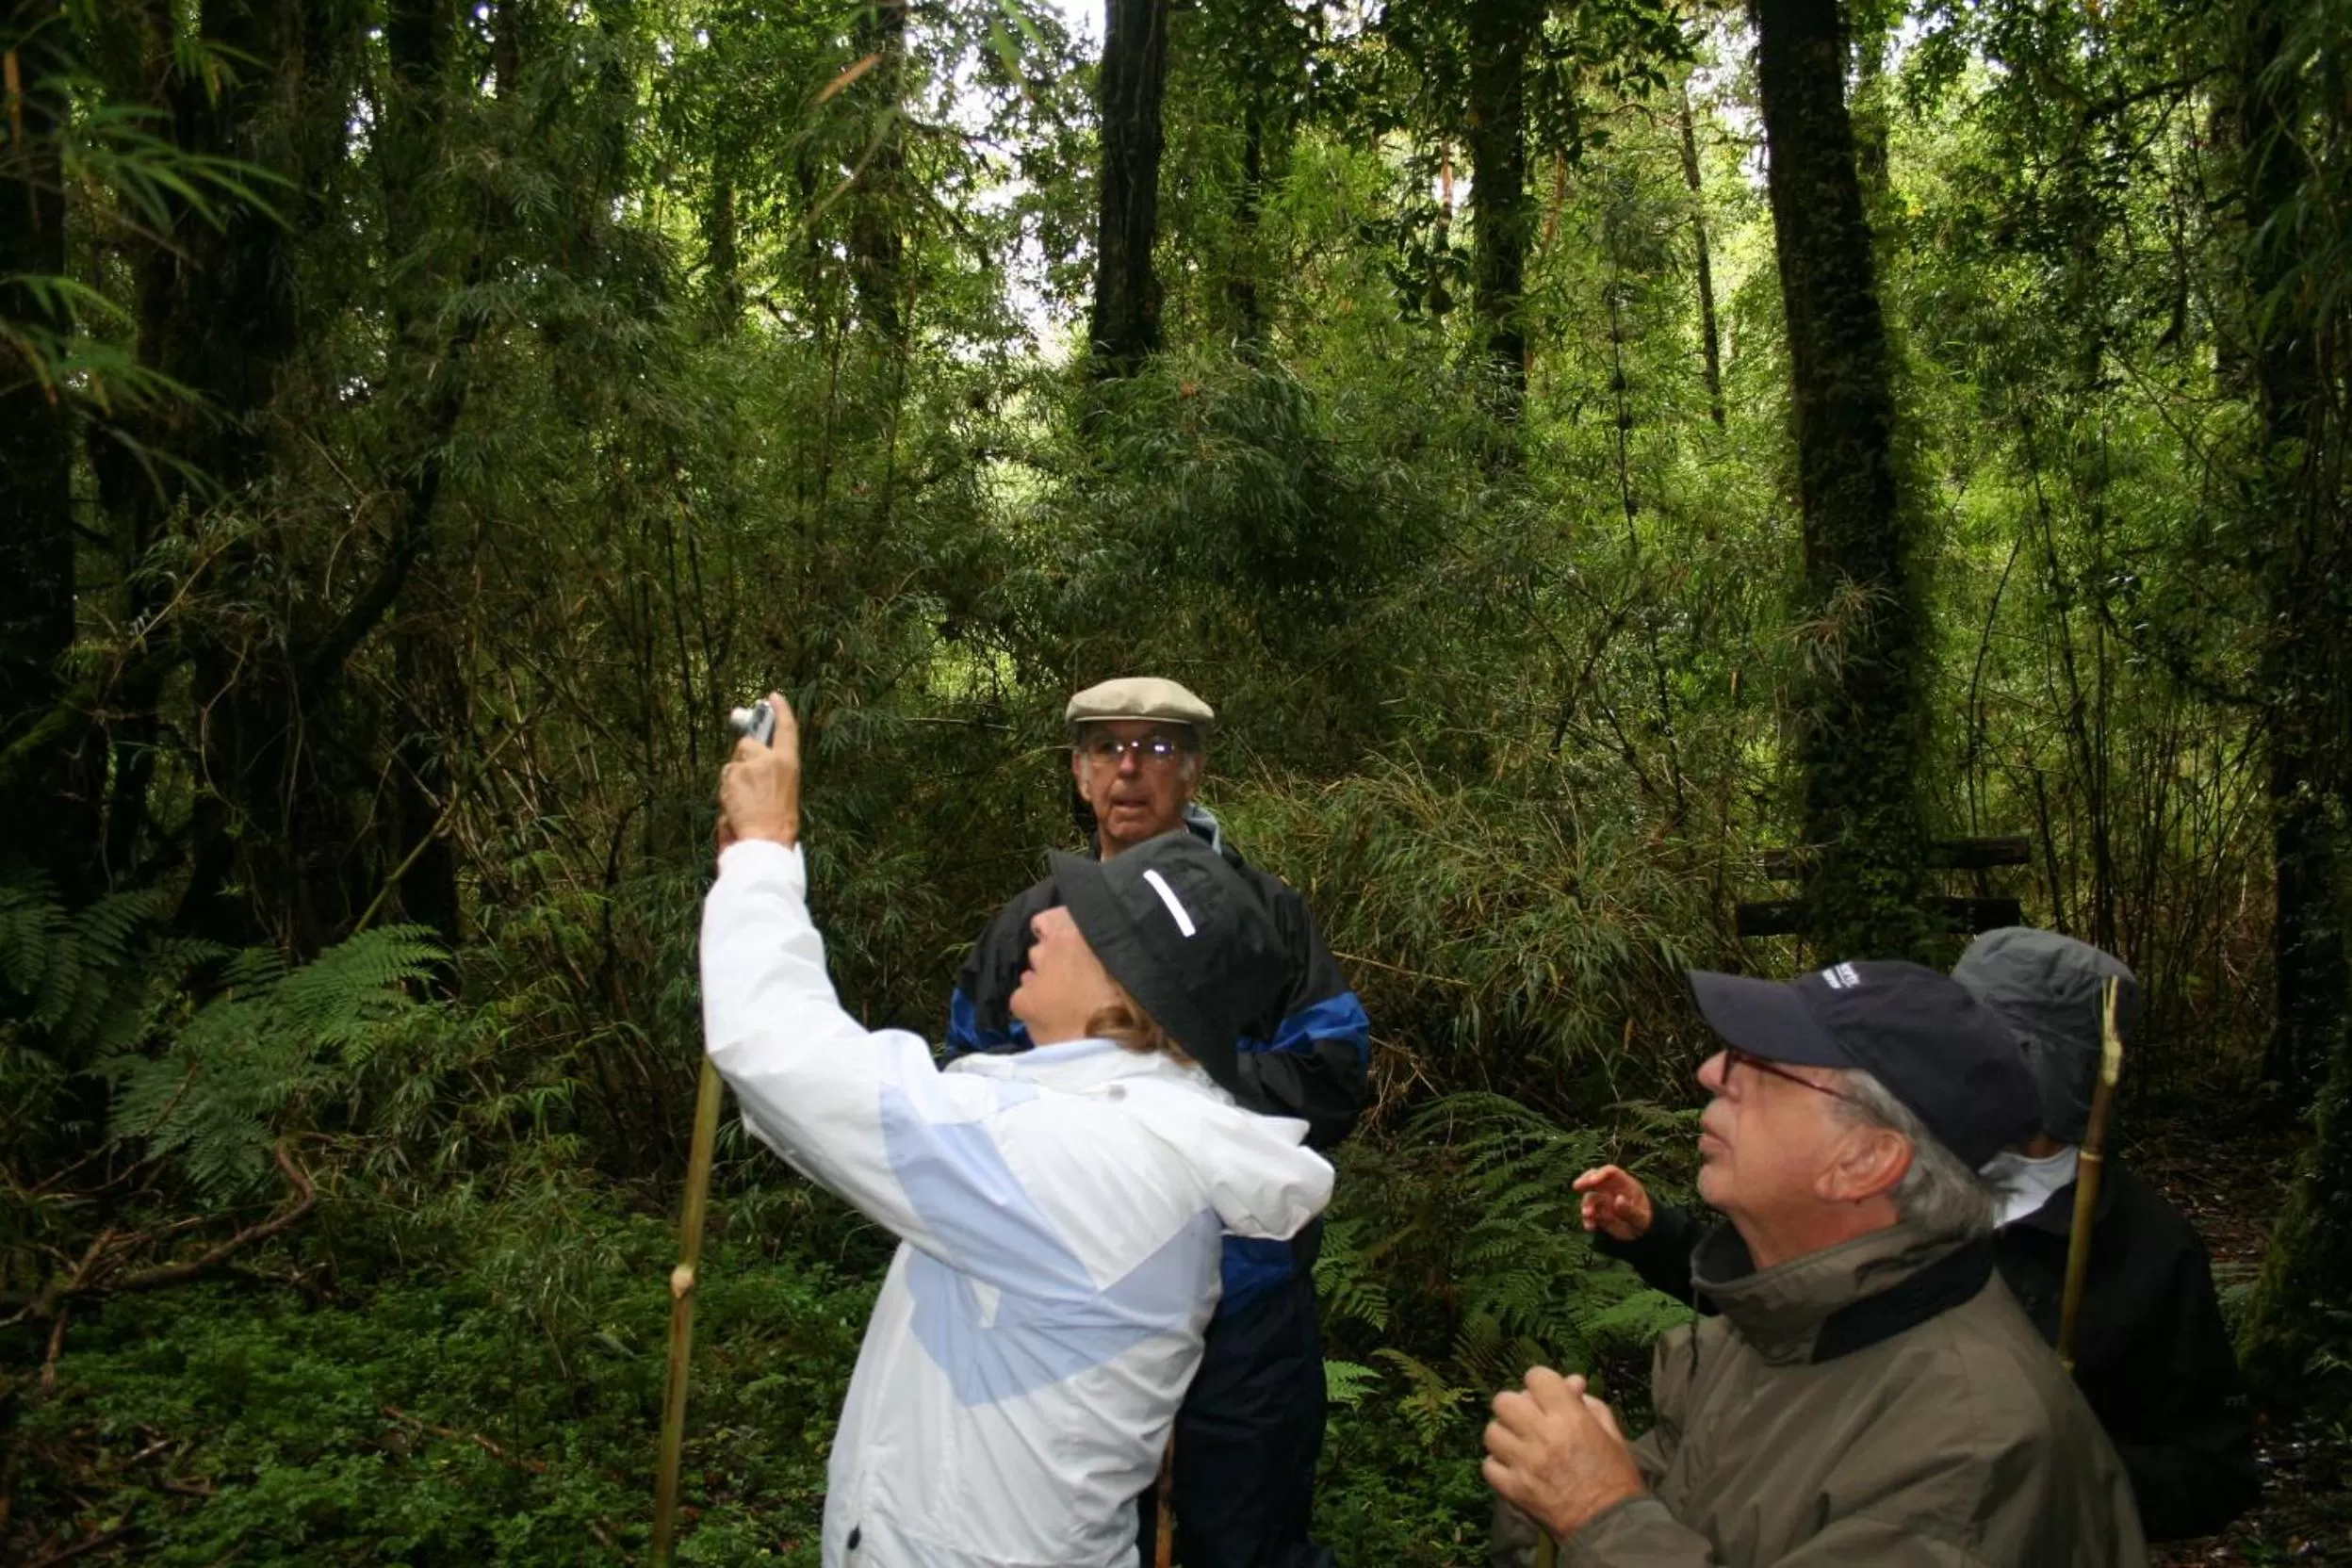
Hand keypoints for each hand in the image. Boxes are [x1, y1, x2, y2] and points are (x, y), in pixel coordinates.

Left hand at [717, 693, 799, 852]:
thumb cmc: (777, 824)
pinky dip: (727, 791)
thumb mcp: (785, 793)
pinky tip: (736, 806)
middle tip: (746, 780)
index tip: (773, 697)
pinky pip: (725, 778)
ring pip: (733, 764)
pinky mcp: (732, 774)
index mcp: (789, 763)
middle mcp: (769, 759)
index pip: (786, 729)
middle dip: (743, 758)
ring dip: (735, 779)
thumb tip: (753, 763)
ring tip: (745, 803)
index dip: (781, 711)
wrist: (765, 840)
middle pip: (748, 745)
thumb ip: (773, 773)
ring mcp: (749, 765)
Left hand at [1482, 1367, 1643, 1540]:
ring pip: (1492, 1431)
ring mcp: (1524, 1463)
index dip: (1541, 1383)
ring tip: (1518, 1444)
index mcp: (1570, 1418)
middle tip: (1529, 1420)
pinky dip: (1498, 1464)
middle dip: (1516, 1406)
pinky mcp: (1514, 1489)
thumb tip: (1572, 1383)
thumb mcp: (1612, 1435)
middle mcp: (1542, 1435)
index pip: (1536, 1377)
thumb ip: (1590, 1404)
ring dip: (1504, 1434)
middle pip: (1504, 1400)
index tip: (1547, 1396)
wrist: (1611, 1527)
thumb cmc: (1617, 1478)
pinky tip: (1514, 1468)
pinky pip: (1488, 1465)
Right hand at [1573, 1164, 1653, 1240]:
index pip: (1610, 1172)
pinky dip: (1587, 1219)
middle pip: (1594, 1178)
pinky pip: (1589, 1213)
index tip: (1592, 1181)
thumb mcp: (1642, 1218)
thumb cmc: (1645, 1220)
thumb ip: (1630, 1210)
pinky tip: (1590, 1227)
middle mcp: (1611, 1189)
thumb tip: (1617, 1200)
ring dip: (1586, 1205)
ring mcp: (1603, 1200)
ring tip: (1588, 1215)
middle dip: (1584, 1181)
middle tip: (1576, 1187)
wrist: (1642, 1234)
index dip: (1600, 1174)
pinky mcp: (1598, 1213)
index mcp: (1625, 1184)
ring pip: (1589, 1197)